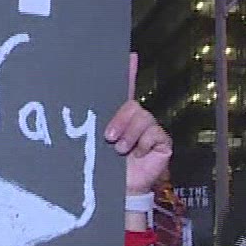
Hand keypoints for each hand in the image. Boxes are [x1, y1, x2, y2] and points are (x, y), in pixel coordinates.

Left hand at [109, 54, 171, 198]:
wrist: (118, 191)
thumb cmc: (104, 167)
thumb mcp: (96, 141)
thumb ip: (96, 120)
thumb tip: (83, 102)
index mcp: (119, 117)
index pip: (126, 88)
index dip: (129, 70)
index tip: (129, 54)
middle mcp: (136, 121)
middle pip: (132, 104)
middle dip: (120, 119)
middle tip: (109, 137)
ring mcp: (150, 131)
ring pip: (143, 117)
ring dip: (129, 134)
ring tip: (120, 150)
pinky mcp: (162, 142)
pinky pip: (154, 132)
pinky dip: (143, 143)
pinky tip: (138, 154)